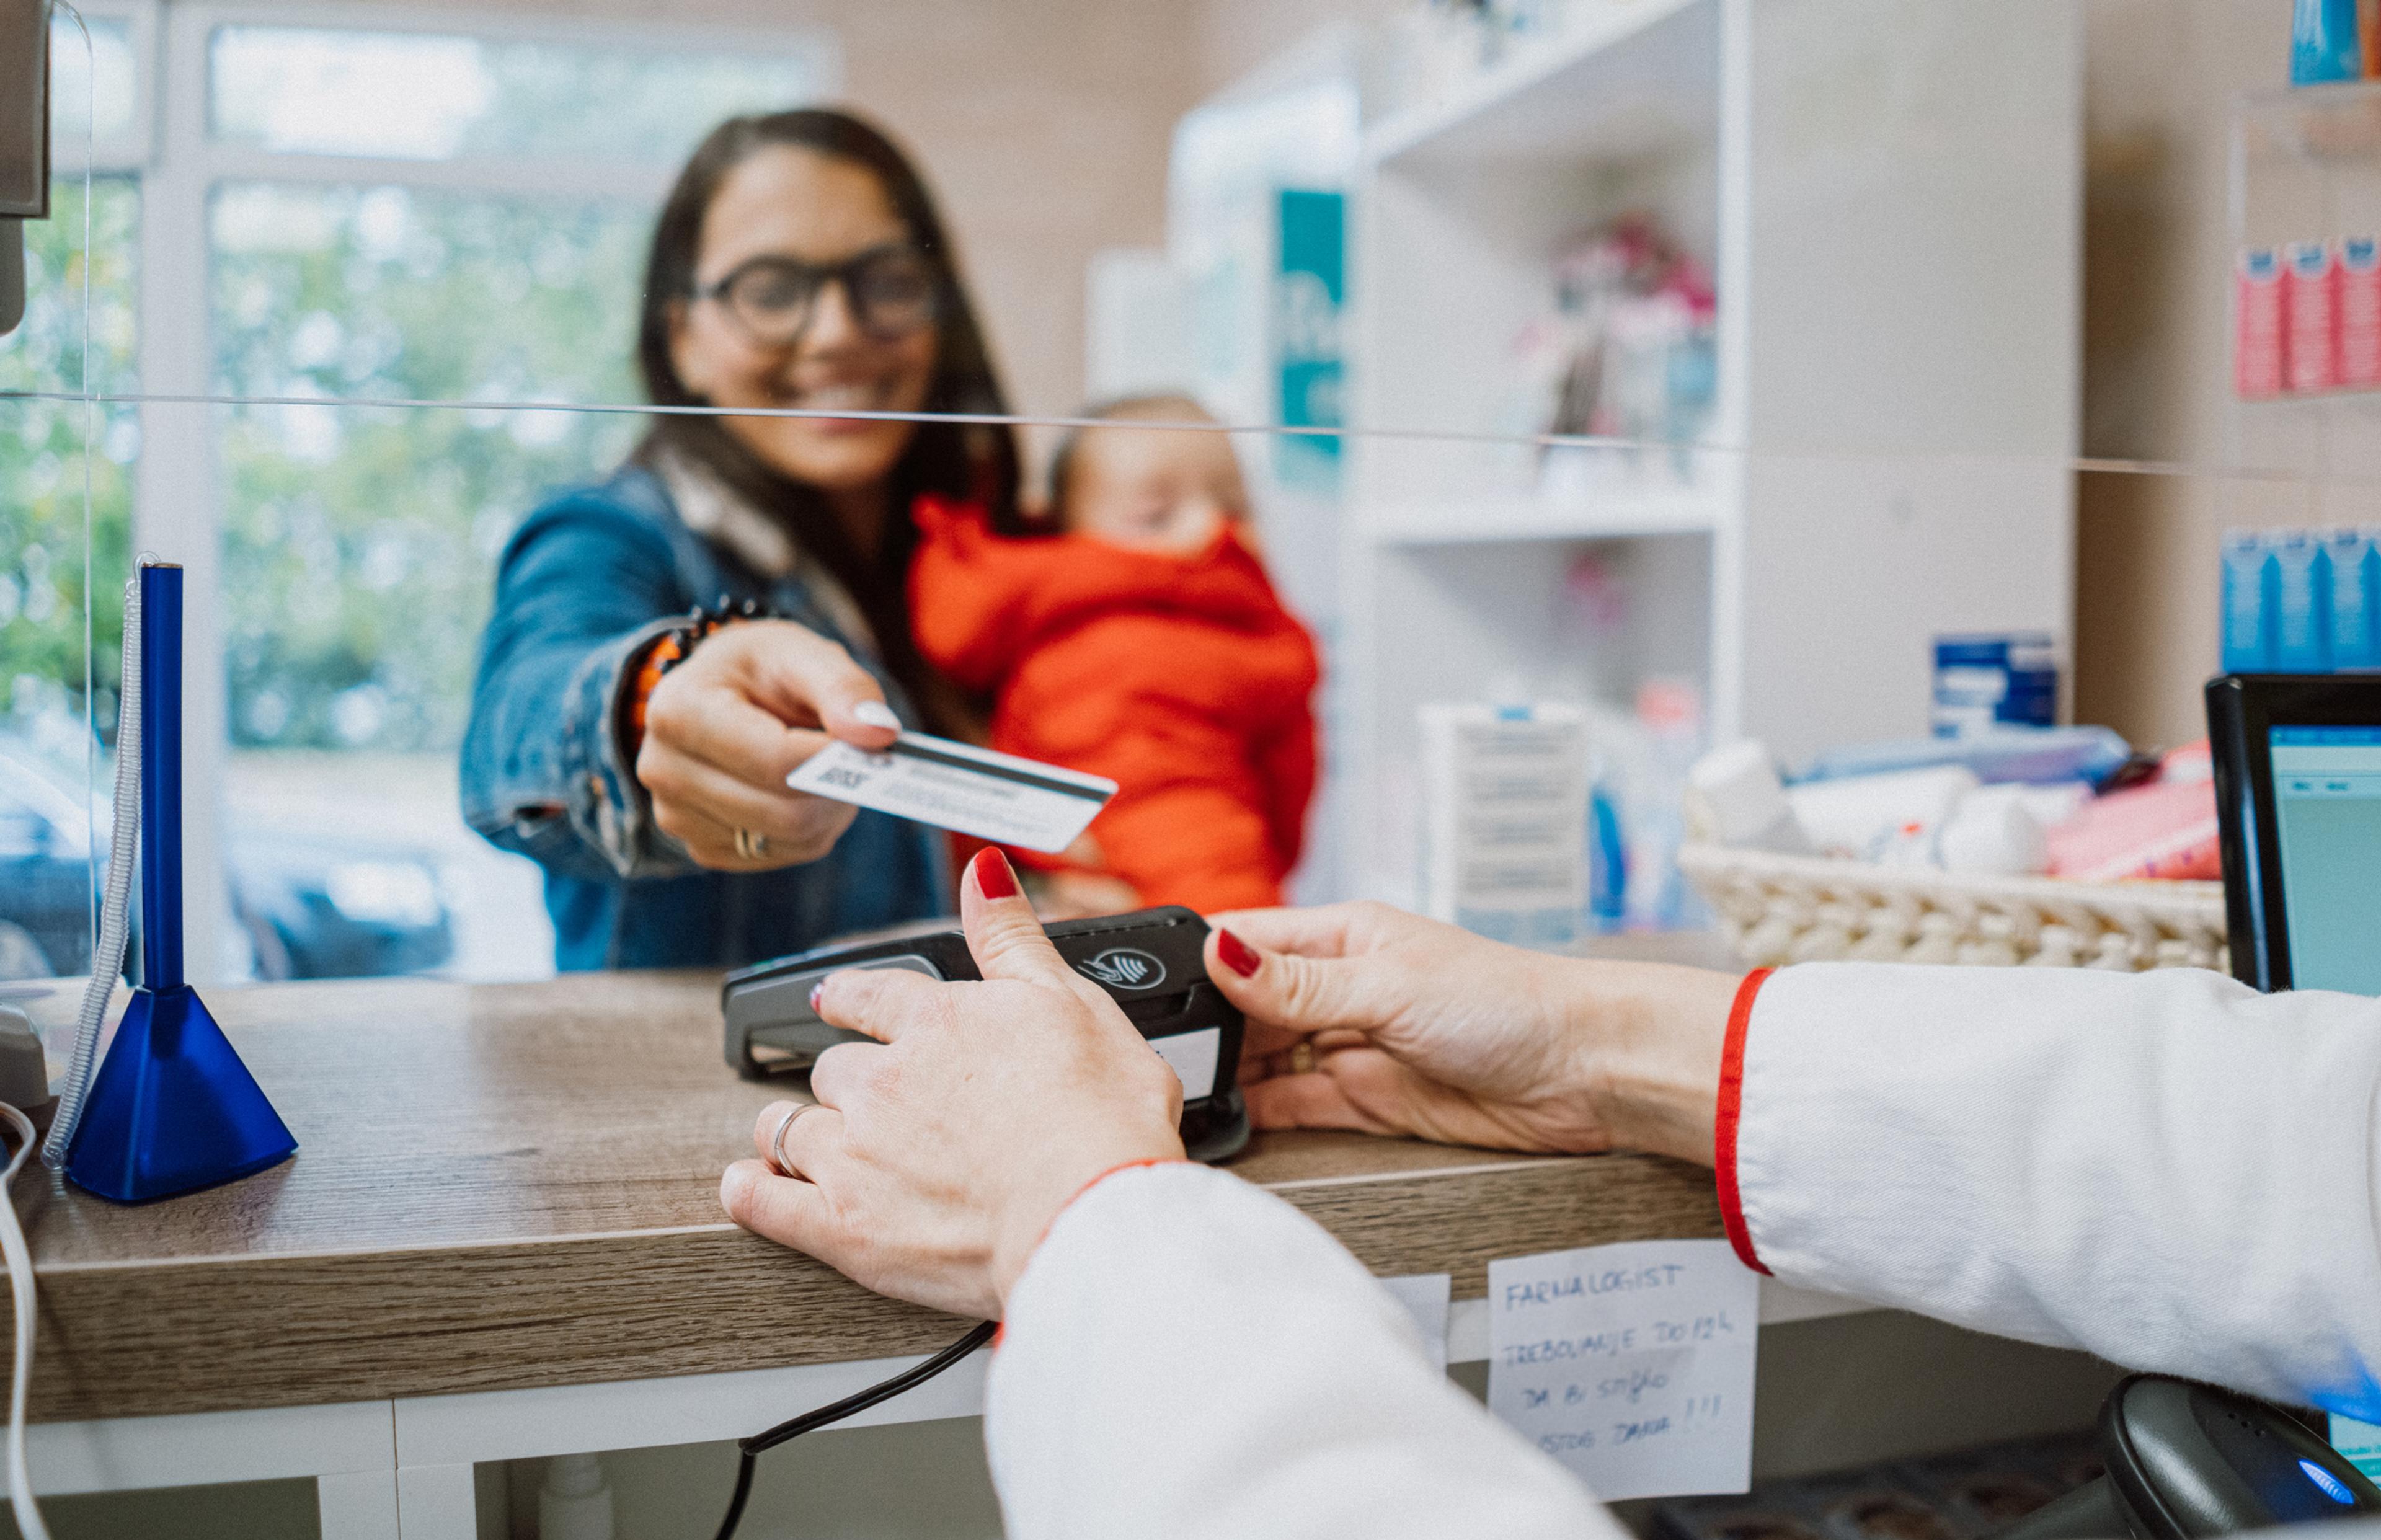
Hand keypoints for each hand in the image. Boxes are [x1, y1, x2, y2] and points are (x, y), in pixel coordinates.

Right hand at [636, 620, 898, 870]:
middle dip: (837, 787)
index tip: (873, 741)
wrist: (720, 693)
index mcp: (679, 711)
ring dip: (829, 809)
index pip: (776, 761)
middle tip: (855, 754)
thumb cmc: (762, 670)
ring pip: (791, 839)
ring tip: (824, 765)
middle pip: (785, 813)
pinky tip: (799, 790)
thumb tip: (879, 734)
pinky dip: (809, 829)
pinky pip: (781, 855)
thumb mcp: (802, 653)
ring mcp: (677, 817)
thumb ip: (844, 688)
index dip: (836, 758)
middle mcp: (664, 771)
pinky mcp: (701, 848)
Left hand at [718, 848, 1186, 1317]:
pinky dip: (751, 1192)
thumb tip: (983, 868)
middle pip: (830, 1069)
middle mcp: (883, 1082)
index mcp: (937, 1023)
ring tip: (808, 1144)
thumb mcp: (1073, 1001)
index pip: (866, 997)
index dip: (849, 1000)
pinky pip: (764, 1203)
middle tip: (869, 1100)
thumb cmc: (1100, 1116)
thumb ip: (1012, 935)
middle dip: (845, 1082)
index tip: (837, 1002)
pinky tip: (750, 1187)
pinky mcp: (842, 1227)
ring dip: (795, 1131)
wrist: (1090, 1215)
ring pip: (788, 1128)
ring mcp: (855, 1155)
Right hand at [1204, 902, 1736, 1163]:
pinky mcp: (1368, 1100)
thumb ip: (1298, 984)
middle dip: (1204, 1028)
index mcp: (1342, 935)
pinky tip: (1225, 1122)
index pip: (1246, 939)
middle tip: (1156, 1057)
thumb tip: (1218, 954)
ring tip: (1180, 1093)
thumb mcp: (1389, 986)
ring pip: (1265, 1058)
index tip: (1141, 989)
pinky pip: (1296, 1104)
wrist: (1587, 1073)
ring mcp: (1352, 1045)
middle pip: (1245, 1005)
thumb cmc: (1510, 1003)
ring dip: (1228, 1074)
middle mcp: (1340, 986)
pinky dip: (1259, 1114)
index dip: (1195, 962)